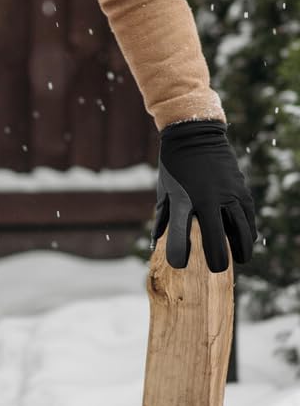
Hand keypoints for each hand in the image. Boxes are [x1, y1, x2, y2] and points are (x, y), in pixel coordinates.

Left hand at [152, 120, 256, 272]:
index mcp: (182, 200)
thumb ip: (163, 218)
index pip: (180, 233)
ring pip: (240, 227)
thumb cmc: (174, 168)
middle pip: (215, 235)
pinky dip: (249, 228)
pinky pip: (247, 214)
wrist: (194, 135)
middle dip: (217, 257)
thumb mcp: (163, 192)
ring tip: (240, 259)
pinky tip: (248, 239)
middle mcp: (206, 197)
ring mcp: (227, 192)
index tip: (179, 264)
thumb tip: (157, 244)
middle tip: (219, 270)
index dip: (179, 252)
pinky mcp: (240, 188)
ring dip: (242, 246)